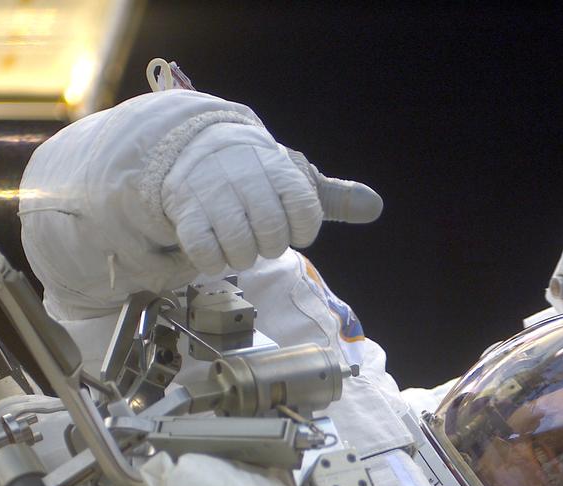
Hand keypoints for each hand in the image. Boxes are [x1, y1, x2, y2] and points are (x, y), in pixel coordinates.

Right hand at [161, 123, 381, 275]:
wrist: (199, 148)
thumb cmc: (259, 175)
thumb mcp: (298, 181)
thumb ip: (336, 199)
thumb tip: (376, 207)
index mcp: (280, 171)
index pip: (306, 211)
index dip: (303, 227)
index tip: (293, 222)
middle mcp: (248, 180)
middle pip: (273, 235)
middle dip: (272, 244)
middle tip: (263, 235)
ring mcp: (215, 196)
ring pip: (240, 248)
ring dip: (244, 256)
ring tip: (239, 241)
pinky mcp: (187, 212)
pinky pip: (204, 252)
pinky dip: (214, 260)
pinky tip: (216, 248)